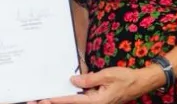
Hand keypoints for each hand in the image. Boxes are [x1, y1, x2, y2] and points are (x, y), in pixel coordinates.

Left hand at [30, 66, 164, 103]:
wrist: (140, 82)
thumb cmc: (126, 78)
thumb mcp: (107, 75)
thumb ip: (89, 79)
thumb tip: (73, 80)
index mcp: (98, 101)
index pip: (72, 101)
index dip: (56, 101)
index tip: (43, 100)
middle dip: (53, 102)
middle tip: (35, 101)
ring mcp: (96, 102)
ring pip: (74, 102)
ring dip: (60, 100)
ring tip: (42, 98)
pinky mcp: (97, 99)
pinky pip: (81, 98)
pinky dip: (69, 97)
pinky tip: (59, 94)